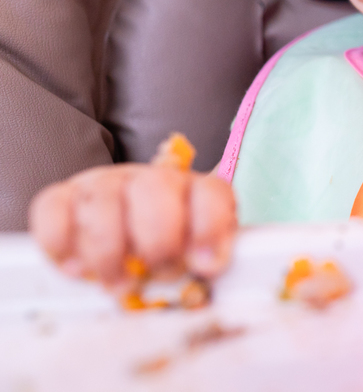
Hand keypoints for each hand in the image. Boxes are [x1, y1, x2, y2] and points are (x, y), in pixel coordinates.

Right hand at [30, 155, 235, 287]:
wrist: (119, 228)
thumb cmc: (163, 251)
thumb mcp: (193, 258)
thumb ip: (204, 264)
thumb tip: (206, 274)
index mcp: (194, 190)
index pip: (210, 192)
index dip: (210, 229)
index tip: (205, 266)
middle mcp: (151, 179)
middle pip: (155, 189)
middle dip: (158, 242)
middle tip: (155, 275)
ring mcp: (105, 183)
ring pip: (102, 201)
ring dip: (109, 252)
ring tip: (117, 284)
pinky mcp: (63, 197)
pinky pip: (52, 209)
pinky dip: (61, 244)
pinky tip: (77, 270)